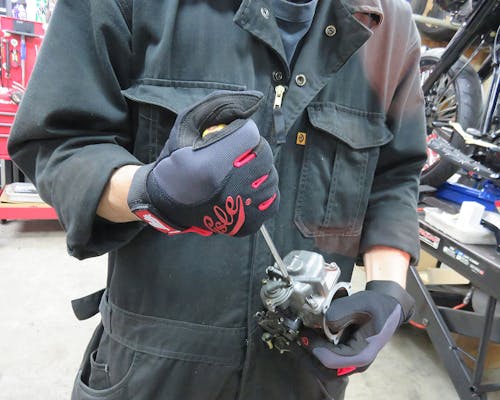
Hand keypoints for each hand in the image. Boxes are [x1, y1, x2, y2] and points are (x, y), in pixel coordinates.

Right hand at [127, 90, 278, 236]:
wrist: (167, 201)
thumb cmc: (177, 160)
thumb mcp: (187, 123)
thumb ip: (221, 104)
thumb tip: (257, 99)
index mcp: (211, 165)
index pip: (251, 135)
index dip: (242, 131)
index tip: (230, 137)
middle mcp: (228, 191)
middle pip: (264, 156)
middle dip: (253, 149)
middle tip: (236, 154)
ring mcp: (239, 211)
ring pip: (271, 178)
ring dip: (260, 170)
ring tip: (240, 171)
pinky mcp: (246, 225)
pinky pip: (272, 201)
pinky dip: (264, 192)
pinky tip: (247, 188)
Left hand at [298, 280, 414, 376]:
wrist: (389, 308)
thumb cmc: (378, 306)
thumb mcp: (363, 301)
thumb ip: (343, 310)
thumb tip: (325, 321)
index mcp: (363, 353)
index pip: (333, 361)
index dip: (315, 348)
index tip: (304, 333)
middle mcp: (356, 362)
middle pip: (326, 371)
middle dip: (308, 357)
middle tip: (296, 339)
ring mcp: (351, 360)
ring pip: (325, 368)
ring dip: (309, 356)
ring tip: (299, 338)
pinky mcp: (345, 355)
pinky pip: (327, 360)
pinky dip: (314, 351)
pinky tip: (307, 337)